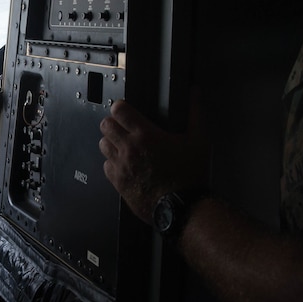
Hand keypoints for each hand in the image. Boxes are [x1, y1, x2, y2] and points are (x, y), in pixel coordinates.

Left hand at [98, 97, 207, 222]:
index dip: (121, 107)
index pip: (119, 110)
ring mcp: (121, 166)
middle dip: (113, 123)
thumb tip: (195, 93)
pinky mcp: (118, 183)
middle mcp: (129, 149)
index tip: (125, 109)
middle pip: (105, 125)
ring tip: (123, 145)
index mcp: (146, 136)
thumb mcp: (199, 141)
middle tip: (124, 127)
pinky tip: (124, 164)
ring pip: (103, 145)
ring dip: (111, 142)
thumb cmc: (190, 176)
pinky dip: (112, 163)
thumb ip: (195, 114)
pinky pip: (106, 166)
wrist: (182, 208)